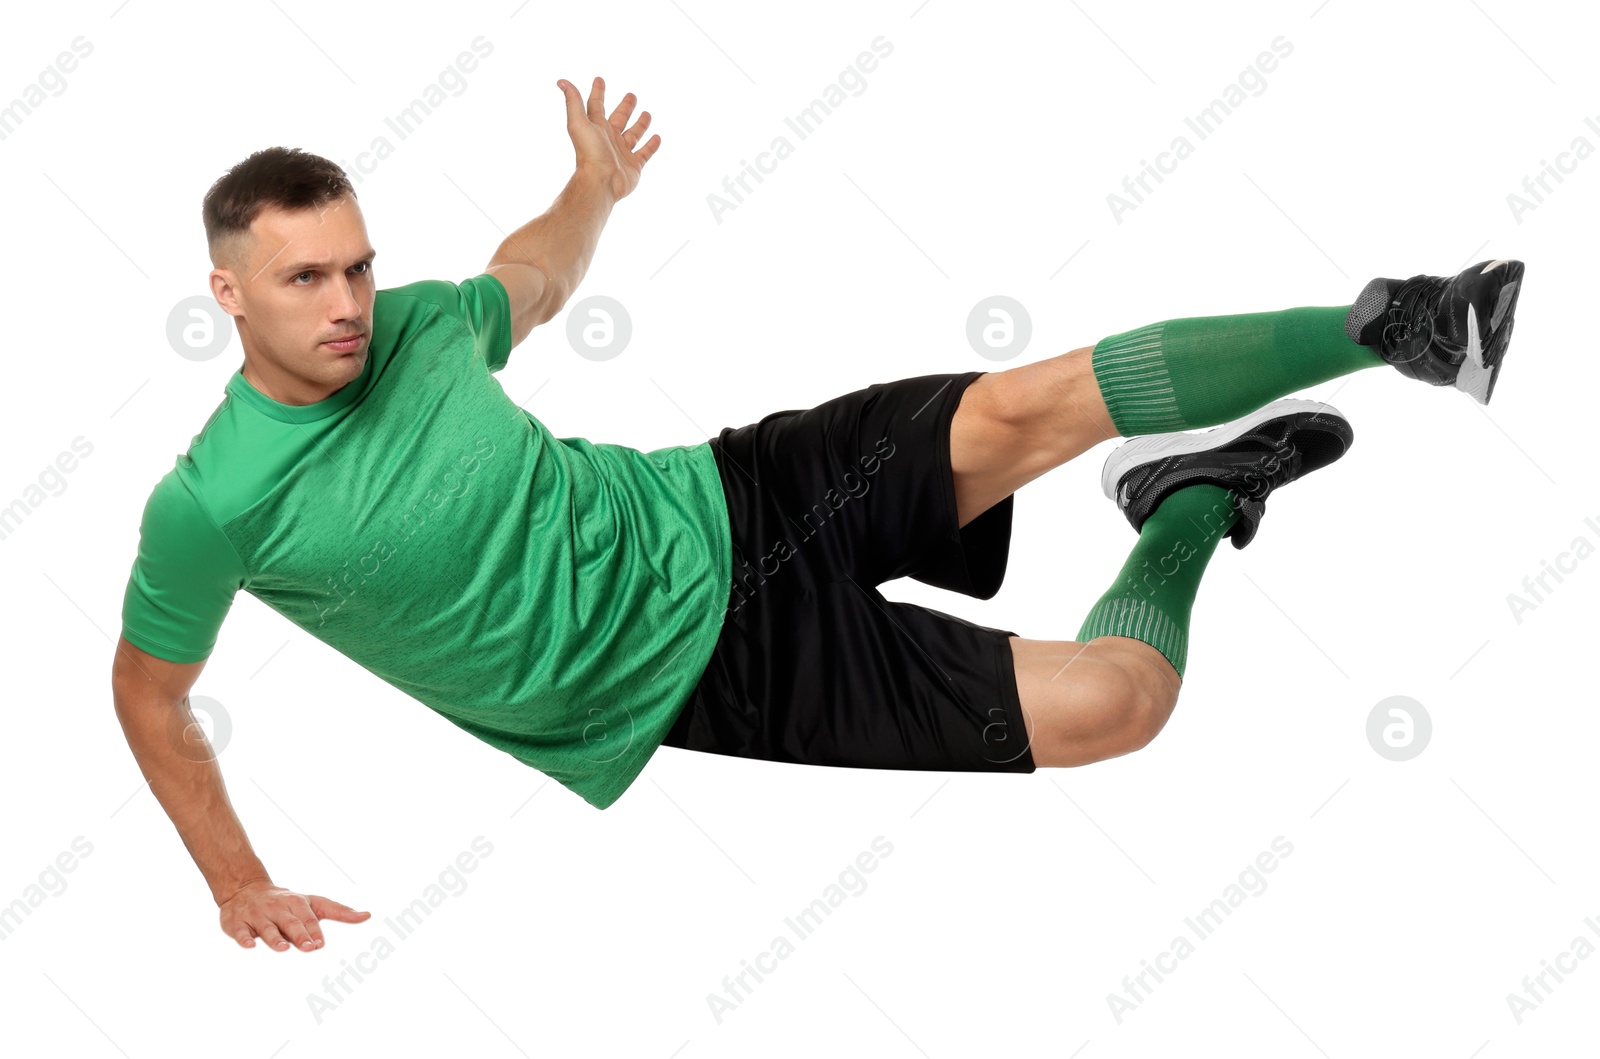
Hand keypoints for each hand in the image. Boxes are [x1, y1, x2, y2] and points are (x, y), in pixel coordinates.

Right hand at [218, 879, 369, 951]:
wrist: (246, 889)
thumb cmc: (287, 903)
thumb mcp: (313, 904)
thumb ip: (339, 911)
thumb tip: (368, 916)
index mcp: (297, 903)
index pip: (308, 918)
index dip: (314, 930)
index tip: (320, 943)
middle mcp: (278, 908)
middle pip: (290, 923)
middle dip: (300, 935)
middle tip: (309, 947)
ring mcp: (257, 914)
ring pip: (266, 928)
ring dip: (274, 938)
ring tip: (283, 948)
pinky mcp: (237, 921)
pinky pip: (239, 931)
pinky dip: (243, 938)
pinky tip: (249, 946)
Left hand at [558, 76, 659, 200]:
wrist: (601, 181)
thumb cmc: (589, 152)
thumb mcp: (578, 123)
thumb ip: (573, 102)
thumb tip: (562, 81)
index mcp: (597, 127)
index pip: (596, 105)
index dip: (598, 92)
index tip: (599, 79)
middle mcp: (609, 138)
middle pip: (619, 118)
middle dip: (625, 106)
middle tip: (632, 95)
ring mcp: (622, 152)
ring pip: (634, 134)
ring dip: (640, 124)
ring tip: (647, 114)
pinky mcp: (634, 165)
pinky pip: (645, 153)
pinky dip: (651, 146)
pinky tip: (657, 137)